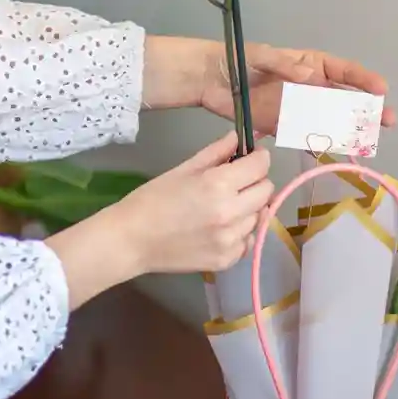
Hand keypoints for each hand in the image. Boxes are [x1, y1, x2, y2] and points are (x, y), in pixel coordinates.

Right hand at [47, 132, 272, 309]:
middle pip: (266, 191)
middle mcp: (231, 213)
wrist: (131, 240)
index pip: (260, 166)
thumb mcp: (183, 169)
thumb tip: (238, 138)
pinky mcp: (227, 260)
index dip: (259, 158)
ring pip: (258, 216)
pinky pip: (248, 240)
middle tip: (237, 182)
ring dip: (248, 208)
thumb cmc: (152, 200)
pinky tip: (220, 229)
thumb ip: (216, 153)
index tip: (252, 157)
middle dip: (256, 181)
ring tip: (223, 208)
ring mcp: (231, 240)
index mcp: (219, 185)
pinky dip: (240, 233)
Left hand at [143, 37, 394, 134]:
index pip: (343, 70)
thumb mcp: (260, 56)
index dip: (363, 80)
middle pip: (345, 98)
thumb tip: (312, 77)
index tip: (380, 90)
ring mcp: (298, 107)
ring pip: (331, 119)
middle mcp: (310, 86)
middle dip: (367, 109)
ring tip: (368, 141)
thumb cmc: (236, 59)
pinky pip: (307, 134)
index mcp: (309, 64)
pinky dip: (319, 142)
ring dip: (349, 129)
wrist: (209, 79)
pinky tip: (333, 152)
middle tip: (388, 120)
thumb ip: (284, 65)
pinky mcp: (284, 124)